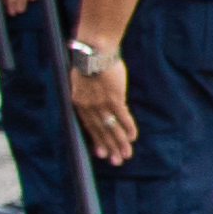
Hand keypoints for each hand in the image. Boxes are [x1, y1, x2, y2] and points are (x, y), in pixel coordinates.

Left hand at [68, 51, 136, 168]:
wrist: (93, 52)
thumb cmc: (88, 62)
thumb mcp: (82, 81)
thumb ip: (88, 94)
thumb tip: (98, 100)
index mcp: (79, 103)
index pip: (89, 127)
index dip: (96, 140)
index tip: (101, 153)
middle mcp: (89, 107)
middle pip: (101, 131)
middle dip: (109, 147)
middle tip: (116, 161)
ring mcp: (101, 104)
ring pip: (112, 127)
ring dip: (120, 142)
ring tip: (126, 155)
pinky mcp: (114, 98)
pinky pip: (122, 117)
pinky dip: (128, 127)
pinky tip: (133, 137)